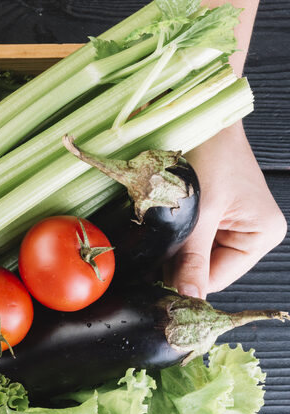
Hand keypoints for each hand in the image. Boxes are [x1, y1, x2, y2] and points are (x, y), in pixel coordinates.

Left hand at [169, 122, 286, 297]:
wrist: (200, 117)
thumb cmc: (210, 154)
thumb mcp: (200, 211)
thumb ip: (193, 256)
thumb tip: (190, 296)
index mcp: (261, 235)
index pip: (217, 279)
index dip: (186, 280)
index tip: (153, 278)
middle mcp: (251, 234)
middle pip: (204, 268)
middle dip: (177, 261)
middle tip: (154, 245)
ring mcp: (231, 225)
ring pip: (192, 254)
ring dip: (172, 246)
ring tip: (159, 225)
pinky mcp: (212, 215)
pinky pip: (188, 237)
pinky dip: (173, 233)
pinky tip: (161, 220)